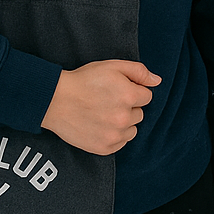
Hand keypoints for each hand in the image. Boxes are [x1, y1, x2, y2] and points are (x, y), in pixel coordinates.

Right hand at [41, 60, 160, 155]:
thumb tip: (157, 81)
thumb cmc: (85, 80)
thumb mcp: (113, 66)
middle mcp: (124, 118)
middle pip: (139, 114)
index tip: (119, 90)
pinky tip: (102, 126)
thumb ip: (139, 72)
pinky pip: (120, 143)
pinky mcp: (103, 148)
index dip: (133, 91)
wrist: (56, 100)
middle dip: (129, 107)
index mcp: (129, 96)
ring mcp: (113, 135)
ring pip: (132, 130)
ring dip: (124, 123)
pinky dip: (115, 136)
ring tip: (105, 114)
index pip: (147, 97)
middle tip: (109, 101)